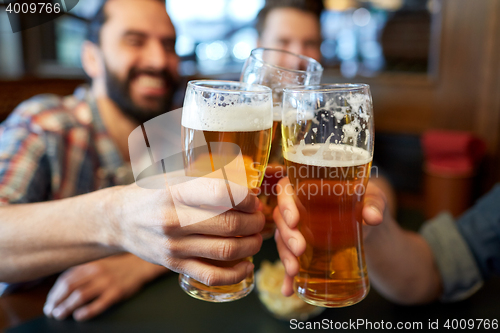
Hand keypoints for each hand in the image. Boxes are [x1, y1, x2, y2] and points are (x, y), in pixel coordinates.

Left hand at [43, 254, 166, 320]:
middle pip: (69, 287)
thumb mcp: (99, 264)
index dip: (54, 292)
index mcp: (90, 264)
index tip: (50, 301)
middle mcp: (96, 272)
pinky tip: (79, 316)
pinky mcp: (116, 293)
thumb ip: (83, 271)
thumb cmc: (117, 266)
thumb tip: (62, 286)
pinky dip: (87, 311)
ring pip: (80, 296)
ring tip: (60, 315)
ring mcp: (106, 282)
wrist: (140, 265)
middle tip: (51, 311)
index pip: (66, 278)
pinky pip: (99, 304)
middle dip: (56, 301)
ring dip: (66, 307)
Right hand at [105, 175, 264, 286]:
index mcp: (175, 192)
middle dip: (254, 222)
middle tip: (260, 218)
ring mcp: (174, 246)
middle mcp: (174, 220)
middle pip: (229, 224)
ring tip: (256, 237)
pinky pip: (212, 275)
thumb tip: (244, 177)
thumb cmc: (151, 194)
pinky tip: (247, 265)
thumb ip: (204, 177)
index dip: (246, 198)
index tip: (254, 200)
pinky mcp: (174, 266)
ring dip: (251, 245)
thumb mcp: (173, 177)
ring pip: (226, 250)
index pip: (220, 193)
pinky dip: (236, 274)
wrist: (118, 220)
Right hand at [273, 178, 386, 295]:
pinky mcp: (303, 249)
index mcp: (308, 187)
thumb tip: (373, 217)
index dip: (285, 203)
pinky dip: (288, 277)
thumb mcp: (374, 199)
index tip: (295, 220)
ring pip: (282, 240)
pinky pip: (291, 260)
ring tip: (294, 270)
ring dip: (285, 256)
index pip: (285, 189)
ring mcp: (299, 230)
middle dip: (287, 236)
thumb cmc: (368, 203)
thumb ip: (374, 204)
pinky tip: (289, 289)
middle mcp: (298, 207)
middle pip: (281, 218)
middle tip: (300, 249)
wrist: (371, 226)